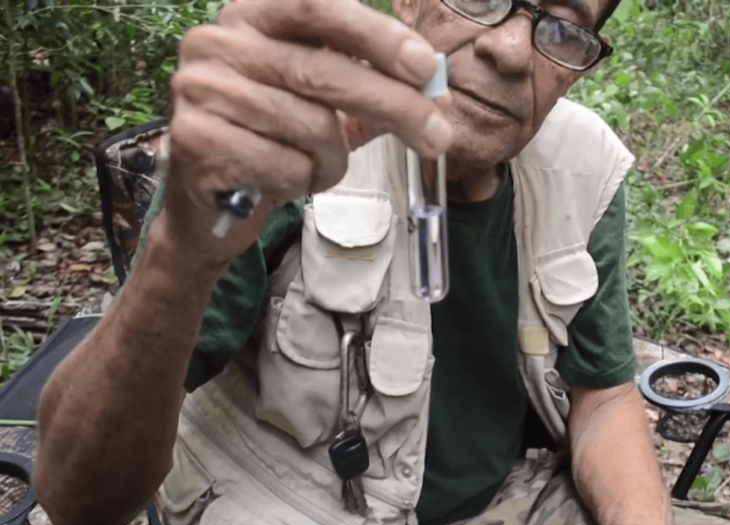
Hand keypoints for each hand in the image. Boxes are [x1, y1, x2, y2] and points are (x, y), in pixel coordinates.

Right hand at [162, 0, 452, 265]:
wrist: (206, 204)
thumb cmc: (270, 143)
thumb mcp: (321, 106)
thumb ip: (370, 88)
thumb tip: (432, 89)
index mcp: (251, 17)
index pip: (318, 6)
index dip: (376, 35)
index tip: (424, 67)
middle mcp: (217, 42)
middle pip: (324, 70)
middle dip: (394, 105)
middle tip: (438, 136)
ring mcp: (199, 88)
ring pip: (311, 126)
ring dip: (334, 160)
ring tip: (317, 168)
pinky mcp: (194, 138)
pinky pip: (285, 165)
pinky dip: (301, 182)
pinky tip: (281, 182)